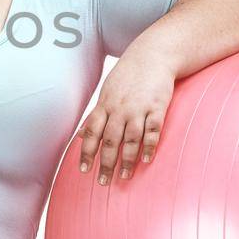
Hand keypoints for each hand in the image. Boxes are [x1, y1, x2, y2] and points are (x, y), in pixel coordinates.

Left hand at [78, 48, 177, 183]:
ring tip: (123, 177)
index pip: (91, 132)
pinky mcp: (158, 107)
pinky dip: (149, 145)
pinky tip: (146, 159)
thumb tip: (80, 135)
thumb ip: (96, 115)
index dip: (86, 152)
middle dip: (105, 163)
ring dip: (126, 159)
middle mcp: (119, 108)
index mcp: (105, 105)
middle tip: (103, 182)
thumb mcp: (106, 93)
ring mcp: (139, 108)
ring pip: (130, 138)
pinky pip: (153, 130)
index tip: (84, 170)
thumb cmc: (128, 76)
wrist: (153, 55)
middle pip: (110, 140)